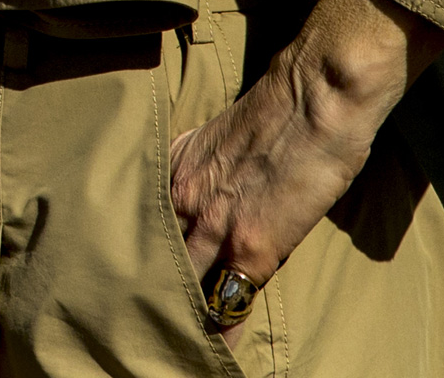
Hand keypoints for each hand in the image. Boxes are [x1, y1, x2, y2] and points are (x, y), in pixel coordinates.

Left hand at [167, 0, 443, 333]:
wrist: (317, 92)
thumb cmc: (282, 110)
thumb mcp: (219, 138)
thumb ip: (202, 168)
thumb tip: (200, 191)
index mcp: (171, 171)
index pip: (140, 234)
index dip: (137, 267)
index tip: (127, 292)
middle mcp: (179, 198)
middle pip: (150, 266)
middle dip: (147, 299)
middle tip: (141, 333)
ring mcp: (211, 224)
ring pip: (182, 288)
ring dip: (180, 320)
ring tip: (171, 349)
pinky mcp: (252, 246)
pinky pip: (228, 304)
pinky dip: (224, 333)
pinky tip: (215, 356)